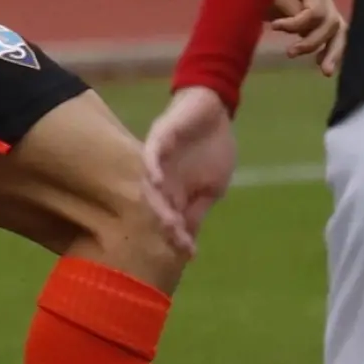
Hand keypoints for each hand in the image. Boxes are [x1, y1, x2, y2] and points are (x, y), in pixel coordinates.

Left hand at [142, 86, 237, 256]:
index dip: (178, 237)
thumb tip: (189, 236)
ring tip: (167, 220)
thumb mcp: (213, 186)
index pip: (171, 220)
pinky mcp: (158, 139)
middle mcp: (160, 181)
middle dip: (166, 224)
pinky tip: (158, 182)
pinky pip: (150, 156)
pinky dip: (152, 169)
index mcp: (173, 194)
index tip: (190, 253)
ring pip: (149, 187)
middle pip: (155, 208)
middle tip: (177, 237)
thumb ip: (198, 209)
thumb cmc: (213, 148)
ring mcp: (156, 161)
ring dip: (157, 204)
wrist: (215, 111)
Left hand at [267, 0, 347, 76]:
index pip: (315, 10)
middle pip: (330, 22)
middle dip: (312, 41)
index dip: (296, 24)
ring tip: (326, 72)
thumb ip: (287, 5)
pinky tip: (323, 65)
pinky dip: (330, 50)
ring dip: (333, 51)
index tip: (273, 27)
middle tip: (289, 53)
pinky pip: (333, 35)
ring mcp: (325, 3)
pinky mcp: (320, 17)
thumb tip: (302, 28)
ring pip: (338, 30)